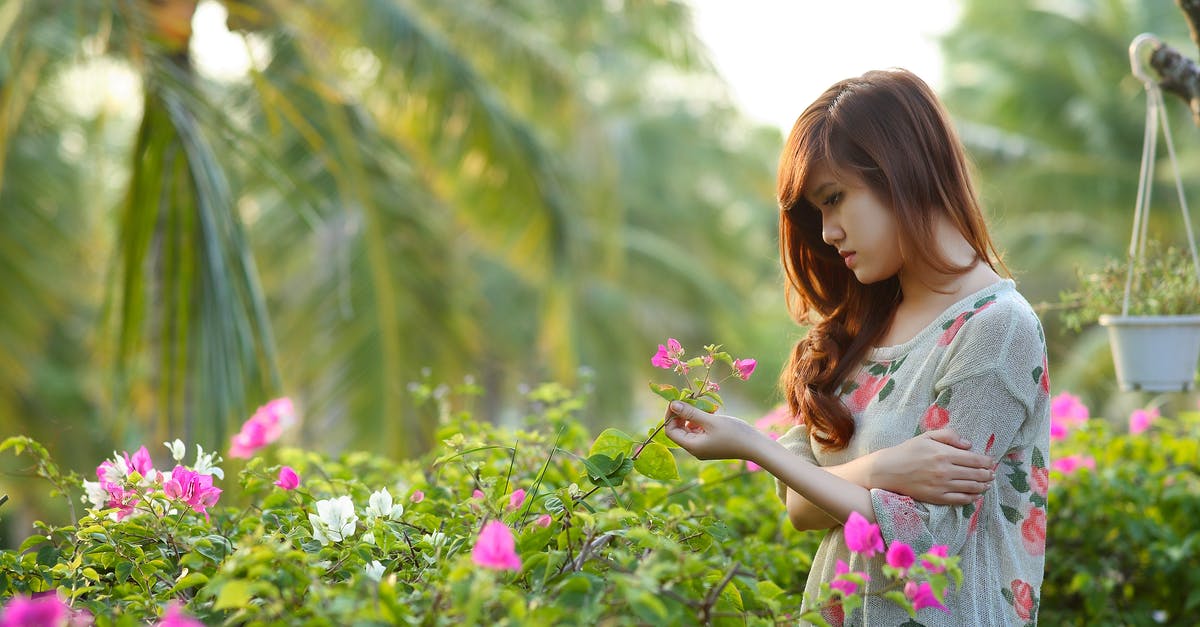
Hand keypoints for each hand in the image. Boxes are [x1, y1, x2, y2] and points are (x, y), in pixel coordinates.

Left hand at [663, 401, 764, 461]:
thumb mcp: (711, 421)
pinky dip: (701, 420)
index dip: (670, 415)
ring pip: (689, 429)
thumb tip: (673, 404)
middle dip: (681, 414)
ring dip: (692, 415)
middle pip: (679, 430)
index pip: (670, 431)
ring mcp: (704, 447)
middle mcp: (695, 449)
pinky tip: (709, 412)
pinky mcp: (711, 443)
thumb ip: (691, 412)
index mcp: (692, 446)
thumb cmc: (734, 434)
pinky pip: (699, 430)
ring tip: (701, 404)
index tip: (676, 401)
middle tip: (689, 399)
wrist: (756, 446)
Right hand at [872, 429, 994, 504]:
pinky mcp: (937, 497)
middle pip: (976, 474)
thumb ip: (949, 436)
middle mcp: (945, 470)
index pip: (975, 459)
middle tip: (992, 474)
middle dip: (988, 474)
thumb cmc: (908, 451)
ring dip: (982, 486)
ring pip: (970, 488)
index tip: (991, 462)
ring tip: (987, 484)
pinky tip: (975, 496)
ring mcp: (942, 486)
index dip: (987, 462)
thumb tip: (968, 444)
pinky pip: (959, 499)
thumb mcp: (927, 436)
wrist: (888, 470)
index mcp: (944, 454)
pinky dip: (971, 498)